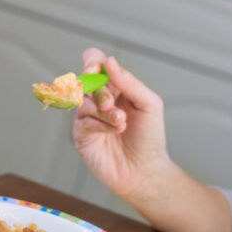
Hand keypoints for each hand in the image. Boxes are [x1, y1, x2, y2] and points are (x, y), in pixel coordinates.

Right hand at [72, 48, 170, 201]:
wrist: (146, 170)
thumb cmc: (150, 137)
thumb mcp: (149, 104)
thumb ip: (130, 82)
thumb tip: (109, 61)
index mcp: (114, 86)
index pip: (94, 62)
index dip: (91, 61)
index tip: (95, 69)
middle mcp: (98, 99)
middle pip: (86, 81)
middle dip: (100, 92)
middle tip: (112, 104)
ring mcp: (88, 116)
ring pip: (83, 102)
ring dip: (104, 111)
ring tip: (121, 123)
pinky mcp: (81, 135)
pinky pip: (83, 121)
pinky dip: (100, 124)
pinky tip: (115, 131)